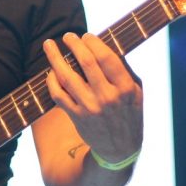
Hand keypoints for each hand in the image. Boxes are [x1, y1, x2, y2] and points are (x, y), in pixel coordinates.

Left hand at [43, 32, 143, 165]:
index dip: (93, 42)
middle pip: (86, 63)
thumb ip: (124, 69)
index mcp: (126, 88)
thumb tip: (105, 44)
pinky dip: (51, 81)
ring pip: (67, 77)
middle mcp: (108, 97)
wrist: (120, 149)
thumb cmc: (129, 113)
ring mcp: (90, 108)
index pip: (106, 58)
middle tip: (67, 36)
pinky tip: (50, 71)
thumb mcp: (137, 91)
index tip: (86, 36)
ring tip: (48, 45)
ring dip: (54, 58)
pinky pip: (58, 95)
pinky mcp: (77, 117)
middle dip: (73, 44)